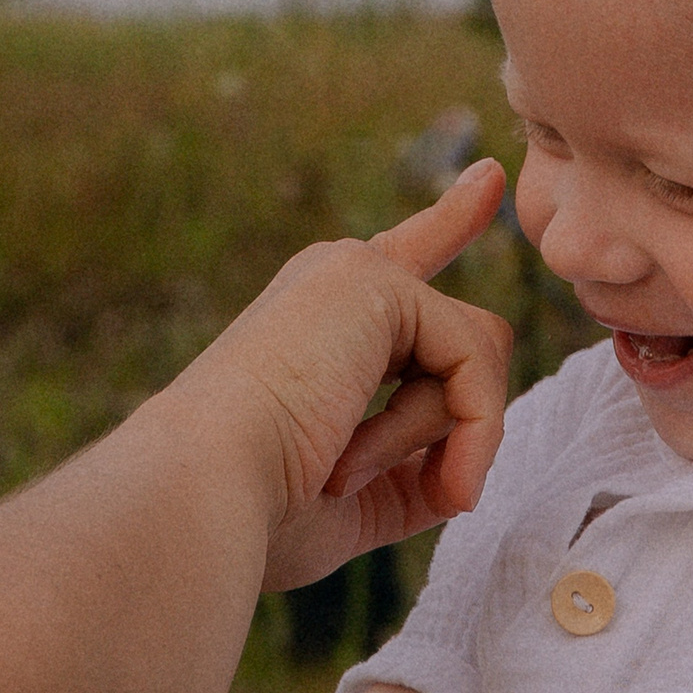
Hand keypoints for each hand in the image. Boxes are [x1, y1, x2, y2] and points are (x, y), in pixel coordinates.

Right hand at [170, 161, 513, 592]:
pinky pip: (474, 360)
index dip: (447, 222)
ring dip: (446, 439)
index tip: (489, 180)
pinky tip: (440, 481)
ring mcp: (350, 271)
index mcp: (316, 327)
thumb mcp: (357, 500)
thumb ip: (415, 473)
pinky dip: (472, 432)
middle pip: (464, 340)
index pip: (401, 266)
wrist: (202, 489)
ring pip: (473, 357)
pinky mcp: (375, 280)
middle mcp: (331, 284)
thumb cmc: (259, 512)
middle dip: (463, 423)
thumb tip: (467, 471)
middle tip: (393, 486)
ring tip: (359, 476)